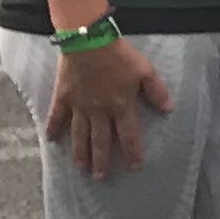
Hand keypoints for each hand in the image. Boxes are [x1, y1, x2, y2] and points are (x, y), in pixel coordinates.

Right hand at [46, 37, 171, 179]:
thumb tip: (169, 109)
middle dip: (102, 161)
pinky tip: (50, 141)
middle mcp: (99, 111)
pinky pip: (55, 117)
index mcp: (120, 106)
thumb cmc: (119, 55)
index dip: (132, 152)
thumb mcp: (145, 71)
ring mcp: (78, 106)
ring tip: (81, 168)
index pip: (128, 135)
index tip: (134, 167)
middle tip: (101, 178)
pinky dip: (52, 129)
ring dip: (80, 153)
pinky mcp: (62, 97)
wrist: (88, 40)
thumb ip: (157, 92)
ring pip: (79, 136)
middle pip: (100, 142)